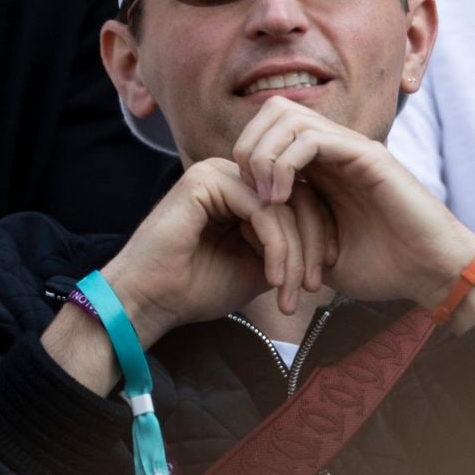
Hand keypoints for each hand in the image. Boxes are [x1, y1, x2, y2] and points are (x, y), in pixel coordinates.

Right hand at [101, 157, 333, 346]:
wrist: (148, 302)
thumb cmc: (197, 288)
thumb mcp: (258, 266)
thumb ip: (287, 246)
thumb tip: (325, 244)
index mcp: (244, 190)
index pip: (300, 200)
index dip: (320, 236)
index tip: (325, 276)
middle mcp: (234, 174)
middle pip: (299, 196)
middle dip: (313, 245)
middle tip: (313, 287)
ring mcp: (219, 172)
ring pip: (284, 205)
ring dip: (295, 253)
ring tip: (290, 292)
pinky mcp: (206, 179)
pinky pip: (262, 209)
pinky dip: (276, 246)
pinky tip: (275, 277)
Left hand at [233, 96, 474, 308]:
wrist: (431, 274)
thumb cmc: (381, 267)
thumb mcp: (316, 251)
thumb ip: (285, 232)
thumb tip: (243, 219)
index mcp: (322, 164)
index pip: (270, 128)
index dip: (247, 153)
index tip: (243, 196)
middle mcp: (335, 148)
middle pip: (275, 111)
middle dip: (250, 144)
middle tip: (248, 188)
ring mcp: (351, 148)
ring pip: (289, 117)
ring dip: (265, 152)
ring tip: (265, 195)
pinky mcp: (367, 156)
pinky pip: (313, 138)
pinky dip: (285, 163)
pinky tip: (280, 198)